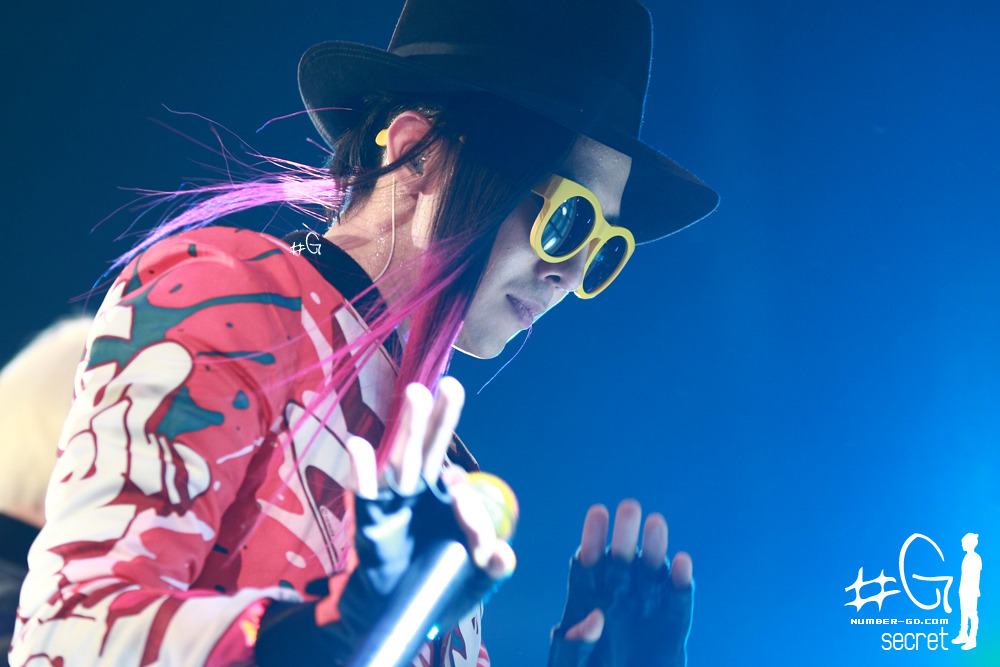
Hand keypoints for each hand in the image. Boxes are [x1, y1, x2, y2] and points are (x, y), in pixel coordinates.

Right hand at [258, 378, 514, 664]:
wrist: (389, 620)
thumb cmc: (431, 593)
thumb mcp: (472, 582)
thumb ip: (492, 566)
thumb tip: (505, 553)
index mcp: (442, 502)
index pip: (458, 485)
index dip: (468, 500)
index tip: (472, 527)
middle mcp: (417, 494)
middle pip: (430, 449)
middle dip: (440, 418)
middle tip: (452, 385)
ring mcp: (392, 504)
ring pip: (402, 460)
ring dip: (409, 427)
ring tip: (417, 393)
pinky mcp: (367, 523)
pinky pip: (363, 492)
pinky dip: (361, 469)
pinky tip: (359, 444)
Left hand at [549, 499, 693, 666]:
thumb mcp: (572, 664)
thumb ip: (576, 642)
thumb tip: (594, 618)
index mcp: (589, 596)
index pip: (589, 561)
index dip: (594, 536)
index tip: (598, 513)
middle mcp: (620, 592)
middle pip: (621, 558)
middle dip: (625, 532)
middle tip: (629, 506)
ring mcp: (648, 604)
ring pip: (652, 569)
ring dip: (654, 547)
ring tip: (655, 523)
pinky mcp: (674, 621)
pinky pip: (679, 597)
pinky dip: (682, 581)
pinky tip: (682, 562)